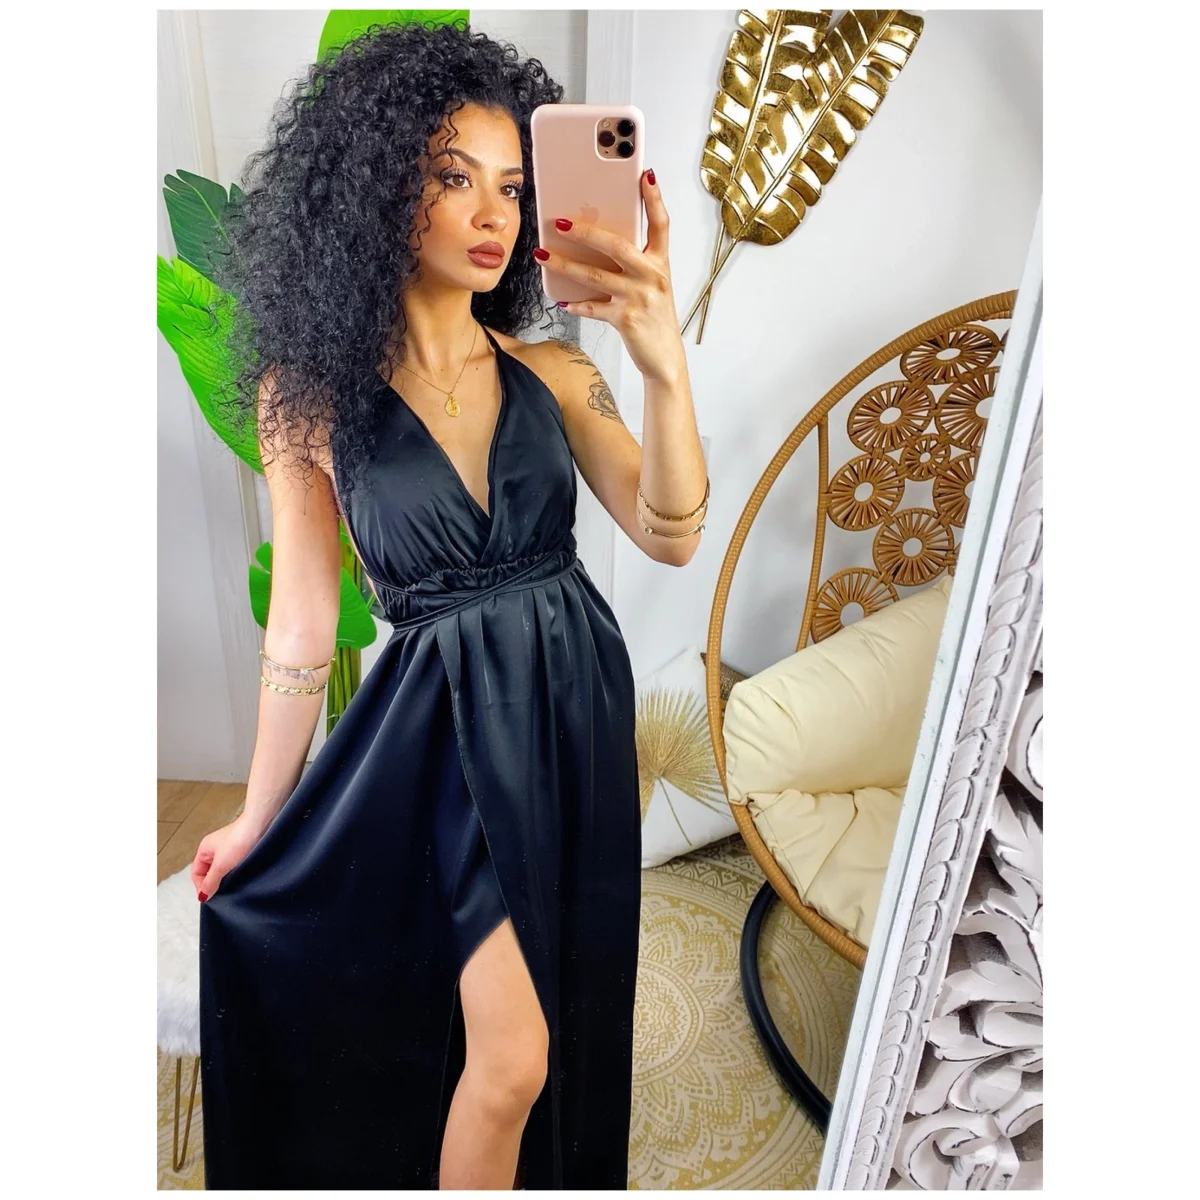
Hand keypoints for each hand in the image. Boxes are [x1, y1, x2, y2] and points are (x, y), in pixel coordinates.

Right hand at [191, 812, 266, 900]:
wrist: (260, 825)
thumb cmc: (238, 841)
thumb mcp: (221, 865)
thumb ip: (211, 881)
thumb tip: (202, 896)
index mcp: (204, 849)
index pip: (196, 872)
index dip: (200, 886)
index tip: (209, 897)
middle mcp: (214, 848)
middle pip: (208, 871)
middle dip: (212, 883)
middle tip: (220, 895)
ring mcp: (228, 848)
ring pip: (221, 869)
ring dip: (223, 878)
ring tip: (230, 888)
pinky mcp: (240, 849)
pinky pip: (232, 865)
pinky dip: (233, 872)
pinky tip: (239, 878)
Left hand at [534, 168, 685, 385]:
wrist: (664, 356)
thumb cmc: (654, 316)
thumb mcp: (652, 284)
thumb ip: (633, 262)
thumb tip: (596, 241)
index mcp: (660, 263)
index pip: (661, 224)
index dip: (654, 198)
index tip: (645, 175)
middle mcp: (652, 277)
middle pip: (616, 245)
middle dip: (585, 231)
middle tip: (559, 221)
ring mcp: (639, 298)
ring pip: (595, 275)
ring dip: (565, 264)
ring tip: (542, 254)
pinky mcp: (625, 319)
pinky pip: (593, 308)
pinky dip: (576, 304)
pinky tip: (562, 300)